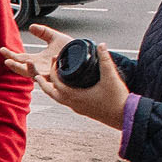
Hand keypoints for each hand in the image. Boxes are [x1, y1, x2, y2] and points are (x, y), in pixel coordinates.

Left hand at [0, 23, 128, 131]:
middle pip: (49, 91)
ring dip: (50, 88)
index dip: (53, 68)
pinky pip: (64, 101)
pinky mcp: (81, 110)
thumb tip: (101, 44)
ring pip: (56, 98)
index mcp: (73, 95)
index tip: (55, 58)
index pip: (55, 80)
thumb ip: (105, 60)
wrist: (123, 117)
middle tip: (37, 71)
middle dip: (43, 81)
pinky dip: (58, 93)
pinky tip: (62, 89)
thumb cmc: (116, 99)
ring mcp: (75, 108)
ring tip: (45, 80)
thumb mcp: (111, 77)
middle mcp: (71, 103)